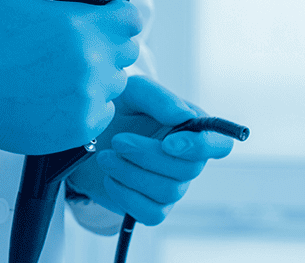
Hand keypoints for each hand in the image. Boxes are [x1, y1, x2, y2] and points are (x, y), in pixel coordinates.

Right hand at [0, 0, 142, 154]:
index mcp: (82, 28)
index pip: (132, 19)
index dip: (115, 16)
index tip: (96, 20)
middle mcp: (92, 64)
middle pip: (126, 50)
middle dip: (104, 44)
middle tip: (70, 45)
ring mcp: (89, 97)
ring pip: (115, 82)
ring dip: (96, 76)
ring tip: (58, 72)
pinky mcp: (81, 125)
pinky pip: (102, 111)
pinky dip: (84, 105)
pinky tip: (54, 95)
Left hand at [66, 76, 234, 225]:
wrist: (86, 136)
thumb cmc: (117, 109)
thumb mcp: (132, 91)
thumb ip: (158, 98)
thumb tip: (182, 116)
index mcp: (192, 130)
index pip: (219, 145)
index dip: (200, 147)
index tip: (168, 142)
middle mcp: (187, 161)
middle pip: (187, 170)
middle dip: (147, 156)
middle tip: (117, 141)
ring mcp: (172, 187)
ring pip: (167, 191)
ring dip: (130, 173)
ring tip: (105, 156)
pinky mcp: (151, 207)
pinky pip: (151, 213)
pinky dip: (125, 195)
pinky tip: (109, 178)